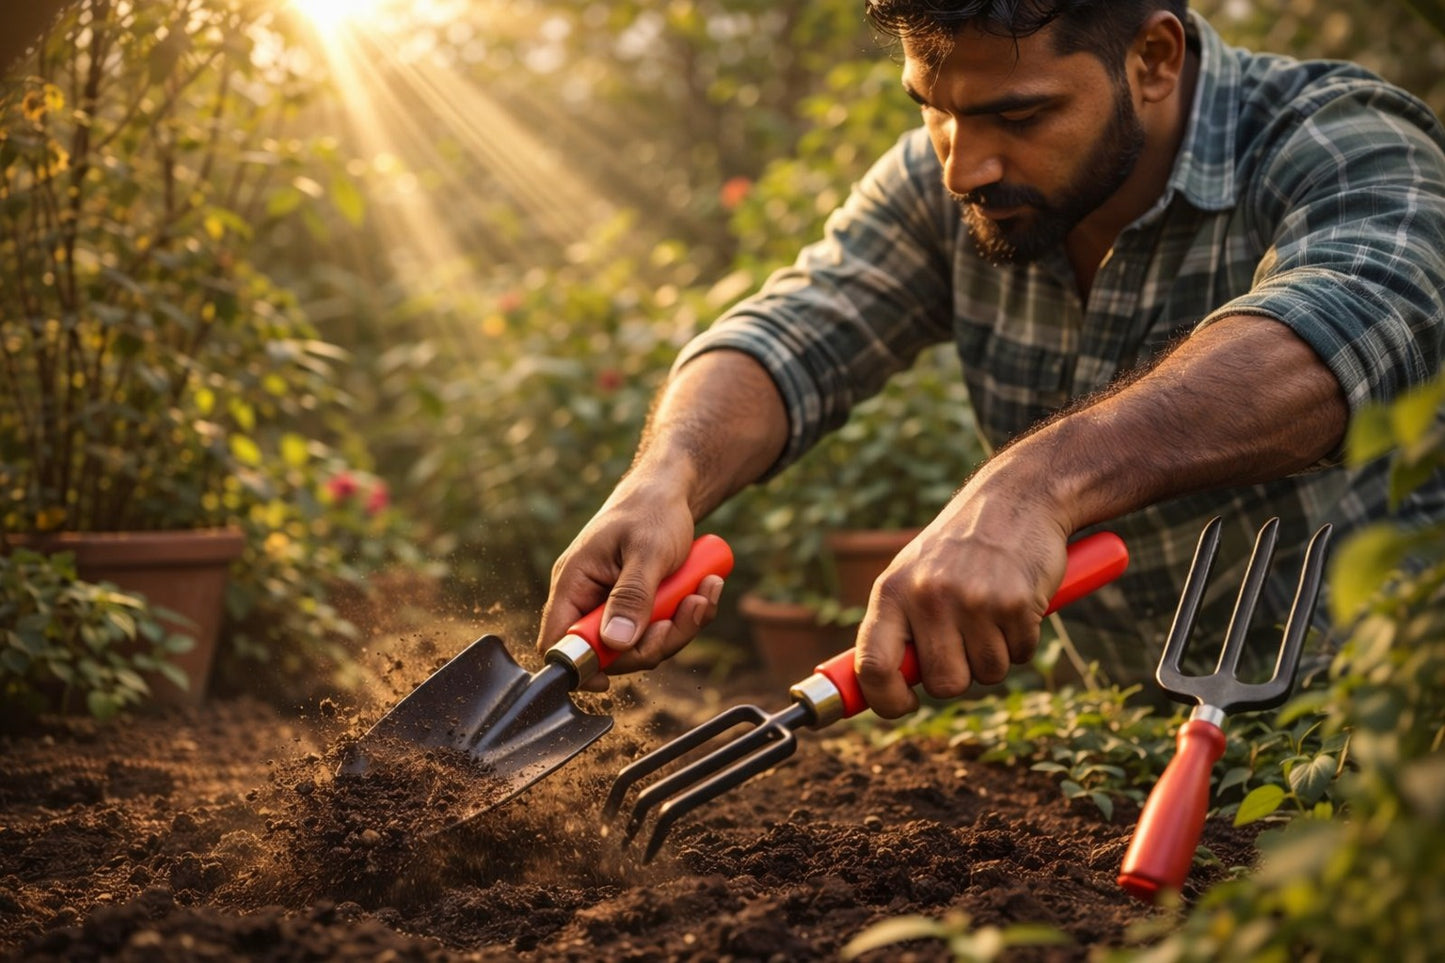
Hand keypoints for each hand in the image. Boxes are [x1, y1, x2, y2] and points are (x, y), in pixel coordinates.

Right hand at [538, 482, 724, 691]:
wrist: (671, 490)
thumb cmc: (652, 510)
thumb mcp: (648, 551)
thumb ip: (631, 596)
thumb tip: (617, 643)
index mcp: (574, 582)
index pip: (558, 641)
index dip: (580, 666)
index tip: (613, 678)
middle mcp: (588, 598)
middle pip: (611, 652)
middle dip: (655, 641)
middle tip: (690, 609)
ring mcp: (613, 603)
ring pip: (642, 643)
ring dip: (680, 625)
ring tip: (706, 590)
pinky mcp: (638, 605)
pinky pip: (659, 629)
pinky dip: (686, 615)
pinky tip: (707, 587)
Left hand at [853, 474, 1071, 716]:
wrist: (1016, 498)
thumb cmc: (958, 548)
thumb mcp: (912, 575)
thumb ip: (898, 628)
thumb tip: (878, 689)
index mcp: (891, 593)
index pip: (872, 666)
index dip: (884, 701)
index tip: (901, 705)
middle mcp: (928, 597)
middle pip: (943, 684)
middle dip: (958, 675)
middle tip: (964, 642)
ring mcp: (973, 601)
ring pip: (987, 674)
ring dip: (995, 655)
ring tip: (991, 612)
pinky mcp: (1016, 603)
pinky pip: (1021, 655)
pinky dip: (1022, 640)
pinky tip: (1016, 604)